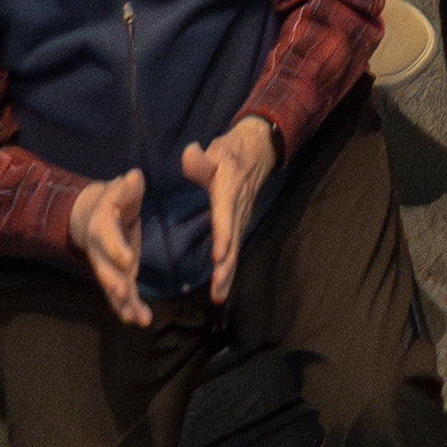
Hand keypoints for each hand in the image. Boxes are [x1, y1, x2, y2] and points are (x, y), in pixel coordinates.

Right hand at [66, 169, 145, 322]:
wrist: (93, 215)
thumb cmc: (114, 198)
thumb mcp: (122, 188)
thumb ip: (128, 186)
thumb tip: (134, 177)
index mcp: (101, 225)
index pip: (109, 238)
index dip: (117, 249)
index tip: (129, 260)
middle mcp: (99, 250)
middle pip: (105, 269)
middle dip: (115, 283)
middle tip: (125, 293)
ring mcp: (105, 266)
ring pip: (112, 287)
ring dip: (123, 303)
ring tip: (136, 318)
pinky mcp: (114, 276)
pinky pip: (119, 295)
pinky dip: (128, 308)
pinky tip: (140, 320)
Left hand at [184, 114, 276, 304]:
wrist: (258, 150)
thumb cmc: (231, 152)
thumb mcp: (216, 149)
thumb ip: (200, 158)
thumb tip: (188, 154)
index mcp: (229, 193)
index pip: (226, 217)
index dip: (223, 237)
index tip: (218, 258)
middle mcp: (238, 210)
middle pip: (233, 242)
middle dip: (226, 267)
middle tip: (217, 290)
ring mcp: (241, 218)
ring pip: (235, 249)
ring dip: (228, 273)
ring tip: (218, 296)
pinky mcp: (240, 224)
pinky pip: (235, 249)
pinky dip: (229, 269)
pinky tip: (221, 287)